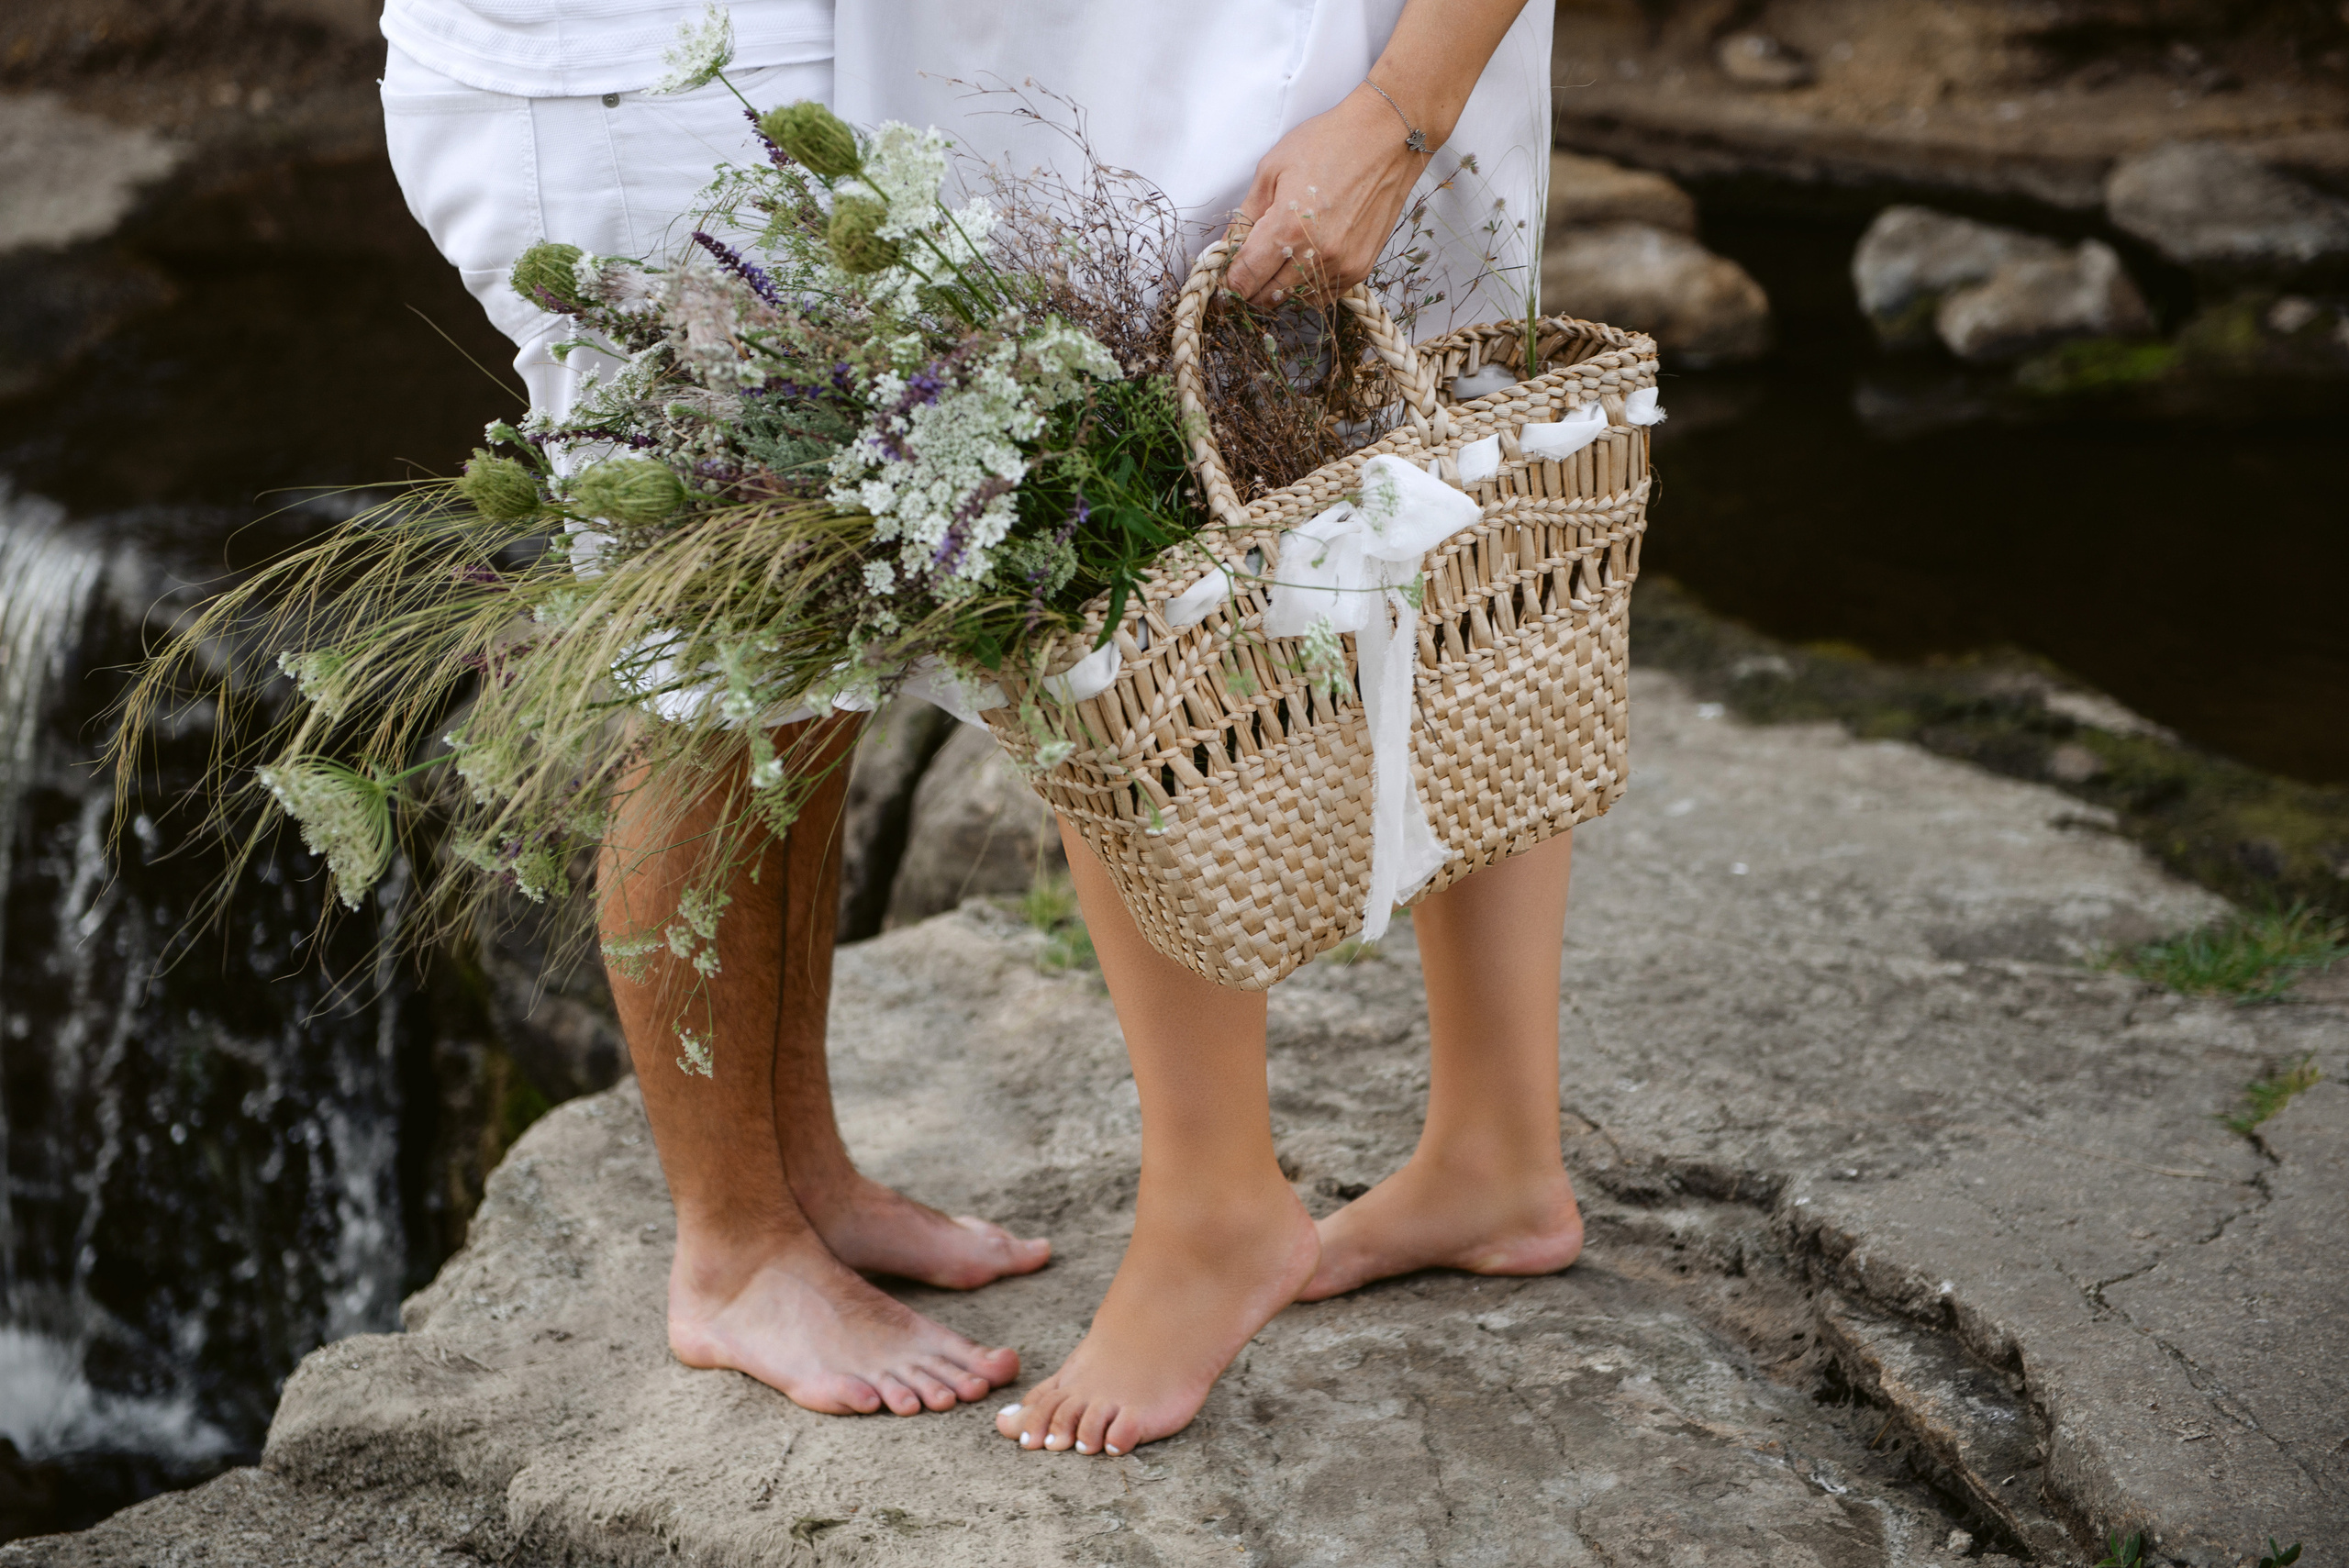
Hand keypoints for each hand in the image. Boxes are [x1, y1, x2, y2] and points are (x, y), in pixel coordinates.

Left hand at [1225, 85, 1430, 307]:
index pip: (1244, 278)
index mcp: (1288, 229)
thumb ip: (1245, 216)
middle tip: (1248, 266)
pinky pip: (1322, 295)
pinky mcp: (1360, 269)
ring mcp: (1342, 266)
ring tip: (1279, 260)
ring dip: (1279, 288)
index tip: (1225, 276)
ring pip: (1294, 300)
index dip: (1229, 281)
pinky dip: (1307, 287)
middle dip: (1250, 286)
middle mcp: (1316, 255)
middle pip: (1267, 297)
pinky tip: (1304, 261)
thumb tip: (1228, 248)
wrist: (1387, 138)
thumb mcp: (1272, 169)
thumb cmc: (1328, 143)